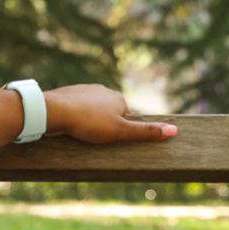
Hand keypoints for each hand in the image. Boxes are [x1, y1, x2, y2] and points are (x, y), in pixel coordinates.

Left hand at [44, 85, 176, 145]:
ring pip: (90, 110)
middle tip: (94, 137)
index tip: (112, 139)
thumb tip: (174, 131)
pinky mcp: (66, 95)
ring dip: (88, 121)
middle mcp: (101, 90)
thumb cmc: (89, 122)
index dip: (121, 129)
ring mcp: (83, 90)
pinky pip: (74, 109)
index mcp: (118, 97)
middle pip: (108, 112)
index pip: (127, 115)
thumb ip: (145, 132)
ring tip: (81, 133)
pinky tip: (68, 126)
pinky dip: (74, 117)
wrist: (54, 111)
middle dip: (103, 124)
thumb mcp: (120, 131)